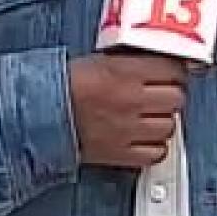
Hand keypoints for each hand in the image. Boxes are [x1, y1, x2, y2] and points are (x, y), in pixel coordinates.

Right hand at [68, 53, 188, 168]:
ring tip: (150, 119)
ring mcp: (127, 128)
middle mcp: (130, 99)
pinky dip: (154, 148)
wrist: (39, 115)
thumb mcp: (102, 61)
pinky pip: (156, 154)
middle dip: (171, 97)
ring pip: (169, 127)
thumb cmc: (68, 86)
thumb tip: (164, 65)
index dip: (175, 73)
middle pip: (176, 98)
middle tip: (161, 97)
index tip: (172, 76)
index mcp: (125, 72)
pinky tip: (144, 140)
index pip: (173, 70)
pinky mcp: (120, 154)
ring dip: (163, 123)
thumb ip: (135, 64)